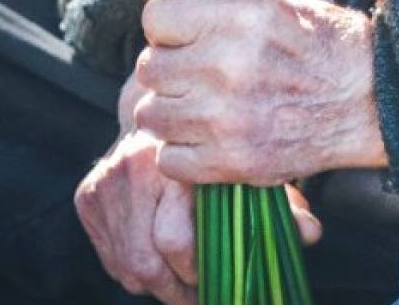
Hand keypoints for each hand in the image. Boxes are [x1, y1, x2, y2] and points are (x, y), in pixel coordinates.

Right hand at [75, 130, 321, 303]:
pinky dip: (135, 271)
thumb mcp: (254, 170)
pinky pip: (112, 257)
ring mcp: (106, 182)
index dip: (198, 273)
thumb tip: (310, 235)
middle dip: (178, 290)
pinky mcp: (87, 195)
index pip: (176, 241)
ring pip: (127, 266)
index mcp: (179, 160)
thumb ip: (284, 203)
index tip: (220, 284)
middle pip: (146, 263)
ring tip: (187, 283)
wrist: (169, 112)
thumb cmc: (222, 147)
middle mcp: (135, 168)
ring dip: (158, 286)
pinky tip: (163, 262)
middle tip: (204, 297)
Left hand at [133, 0, 386, 185]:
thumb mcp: (282, 0)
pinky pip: (169, 158)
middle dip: (172, 69)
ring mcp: (225, 118)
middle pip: (149, 69)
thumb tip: (178, 4)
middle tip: (200, 74)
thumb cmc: (330, 46)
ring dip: (174, 111)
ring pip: (151, 114)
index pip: (156, 17)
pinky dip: (185, 152)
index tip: (188, 36)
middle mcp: (226, 64)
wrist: (374, 101)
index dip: (171, 27)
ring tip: (205, 107)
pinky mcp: (232, 161)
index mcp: (239, 17)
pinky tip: (212, 137)